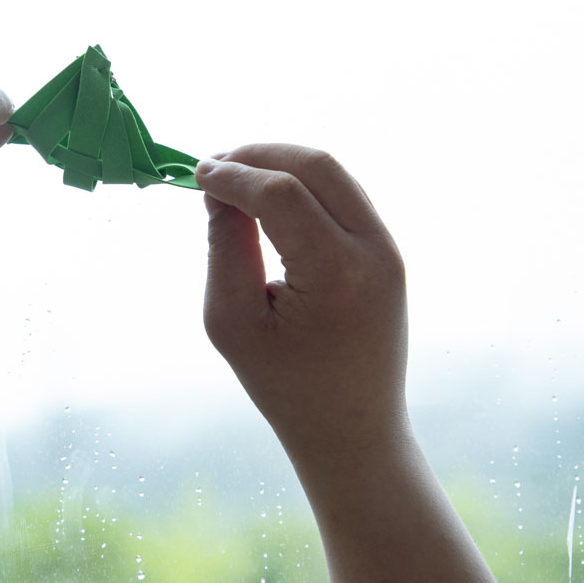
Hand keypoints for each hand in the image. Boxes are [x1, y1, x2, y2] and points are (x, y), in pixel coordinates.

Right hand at [194, 144, 407, 462]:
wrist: (353, 430)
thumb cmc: (285, 385)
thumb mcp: (233, 322)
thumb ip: (224, 248)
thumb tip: (219, 190)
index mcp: (338, 275)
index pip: (282, 194)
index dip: (234, 176)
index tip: (196, 175)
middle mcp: (374, 252)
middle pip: (316, 165)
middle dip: (258, 154)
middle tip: (212, 165)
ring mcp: (388, 249)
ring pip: (333, 172)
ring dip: (280, 162)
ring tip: (233, 174)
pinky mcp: (387, 252)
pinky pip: (343, 194)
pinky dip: (302, 182)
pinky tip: (265, 193)